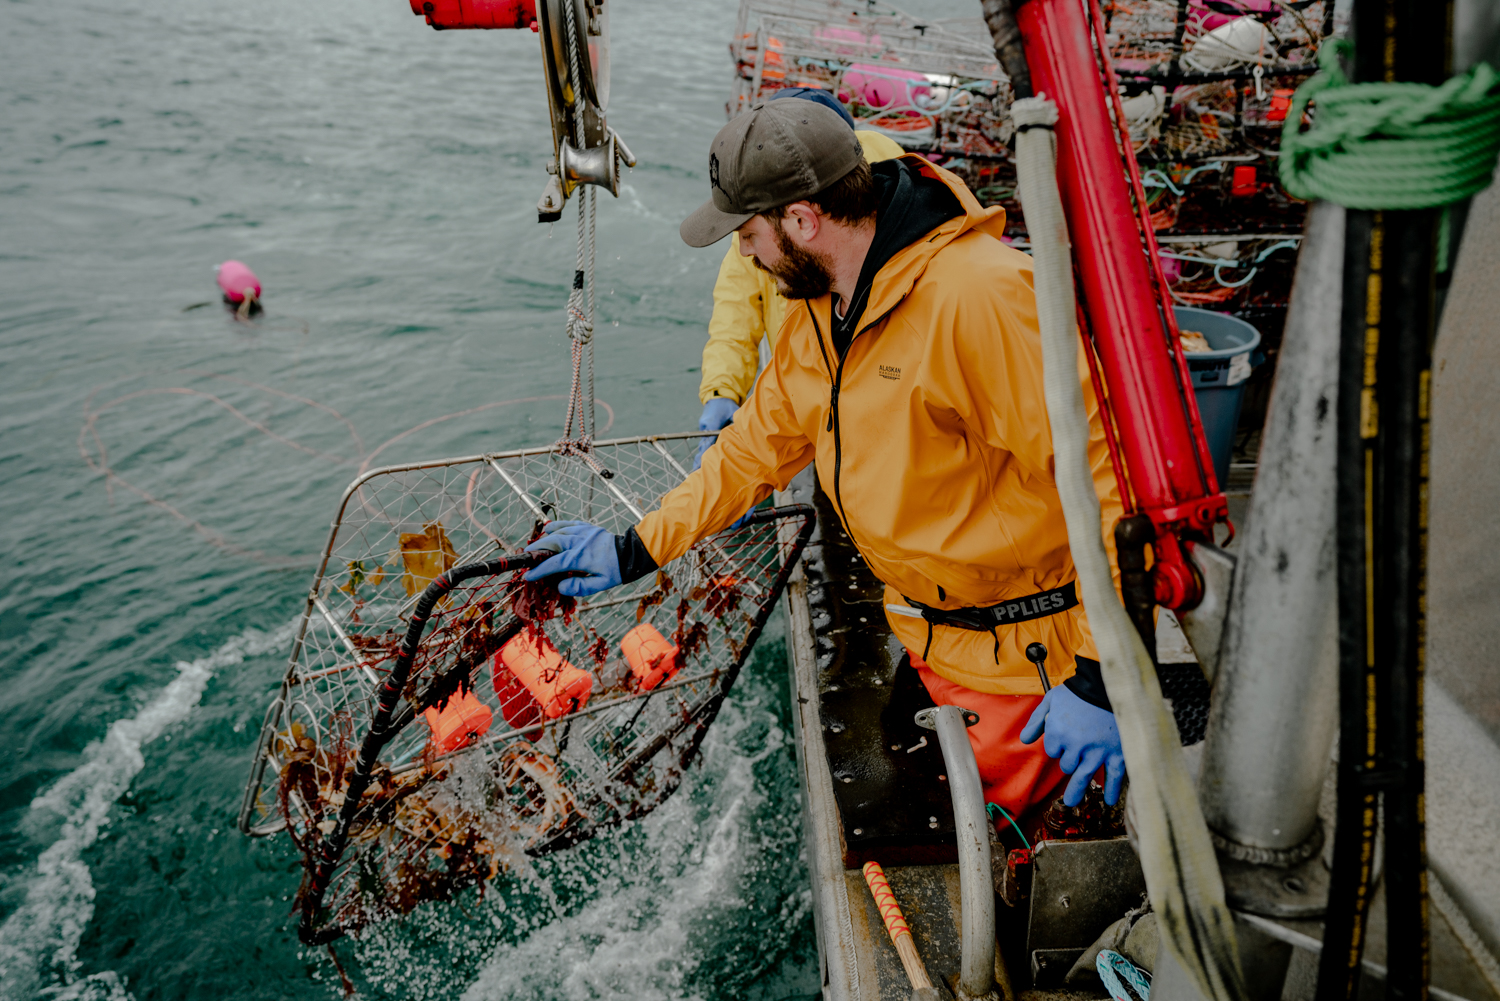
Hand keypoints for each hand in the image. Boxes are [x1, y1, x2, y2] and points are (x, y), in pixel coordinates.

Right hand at [522, 521, 621, 596]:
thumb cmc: (617, 570)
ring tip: (535, 545)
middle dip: (537, 549)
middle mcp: (580, 542)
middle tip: (526, 556)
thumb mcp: (601, 584)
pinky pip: (570, 523)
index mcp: (582, 557)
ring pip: (559, 531)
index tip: (528, 575)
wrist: (632, 553)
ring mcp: (584, 532)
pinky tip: (549, 528)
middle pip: (552, 543)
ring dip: (545, 537)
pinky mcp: (588, 527)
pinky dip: (558, 525)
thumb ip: (580, 586)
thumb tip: (560, 587)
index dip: (540, 570)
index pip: (555, 563)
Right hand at [694, 397, 738, 468]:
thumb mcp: (733, 412)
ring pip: (703, 445)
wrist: (718, 395)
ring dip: (701, 456)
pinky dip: (703, 451)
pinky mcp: (705, 429)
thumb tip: (740, 433)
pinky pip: (704, 442)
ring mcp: (704, 428)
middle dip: (700, 458)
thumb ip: (736, 424)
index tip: (703, 462)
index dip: (706, 452)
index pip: (709, 440)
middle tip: (697, 471)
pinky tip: (700, 461)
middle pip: (703, 445)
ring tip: (696, 470)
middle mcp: (705, 427)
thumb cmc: (727, 405)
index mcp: (711, 423)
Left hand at [1020, 684, 1125, 806]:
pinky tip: (1110, 800)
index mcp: (1058, 733)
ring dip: (1077, 790)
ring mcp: (1098, 751)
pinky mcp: (1117, 752)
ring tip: (1073, 802)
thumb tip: (1025, 740)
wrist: (1105, 684)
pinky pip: (1115, 776)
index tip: (1066, 738)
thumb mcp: (1050, 701)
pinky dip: (1112, 789)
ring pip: (1084, 775)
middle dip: (1068, 764)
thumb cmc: (1077, 692)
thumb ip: (1036, 721)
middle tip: (1069, 767)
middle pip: (1066, 765)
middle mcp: (1076, 746)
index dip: (1058, 745)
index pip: (1053, 750)